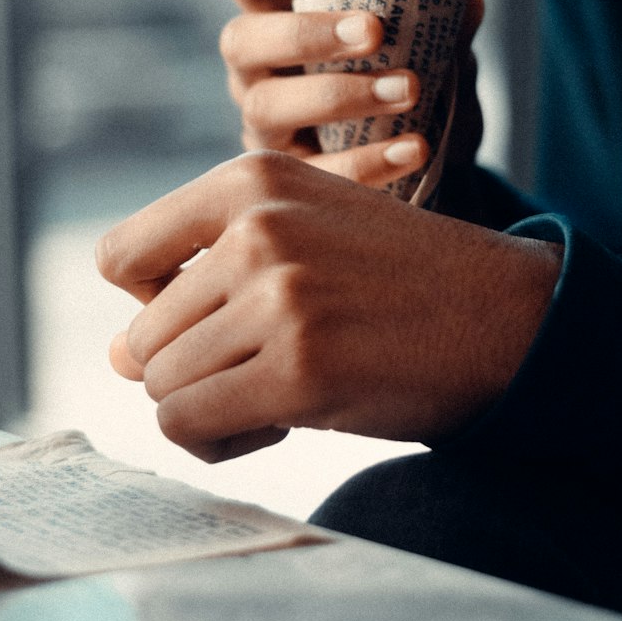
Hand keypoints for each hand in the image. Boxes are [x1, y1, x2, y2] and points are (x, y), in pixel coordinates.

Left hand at [97, 152, 563, 461]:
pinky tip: (280, 423)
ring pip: (162, 385)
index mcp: (251, 179)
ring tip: (278, 392)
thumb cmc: (399, 280)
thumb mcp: (305, 235)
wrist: (506, 317)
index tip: (205, 323)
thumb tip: (115, 358)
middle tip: (261, 370)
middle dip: (191, 370)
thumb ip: (206, 279)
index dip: (148, 306)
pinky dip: (221, 441)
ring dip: (211, 407)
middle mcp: (257, 229)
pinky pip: (192, 426)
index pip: (121, 257)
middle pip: (142, 337)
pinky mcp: (299, 370)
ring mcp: (279, 297)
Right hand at [220, 0, 428, 189]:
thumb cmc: (408, 77)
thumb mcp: (430, 46)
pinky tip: (413, 147)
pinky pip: (314, 172)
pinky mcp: (289, 177)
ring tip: (406, 90)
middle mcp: (256, 67)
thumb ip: (441, 25)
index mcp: (276, 14)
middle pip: (242, 41)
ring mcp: (264, 124)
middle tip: (371, 30)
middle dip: (306, 34)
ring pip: (266, 107)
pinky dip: (366, 162)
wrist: (422, 156)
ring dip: (339, 95)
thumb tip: (467, 1)